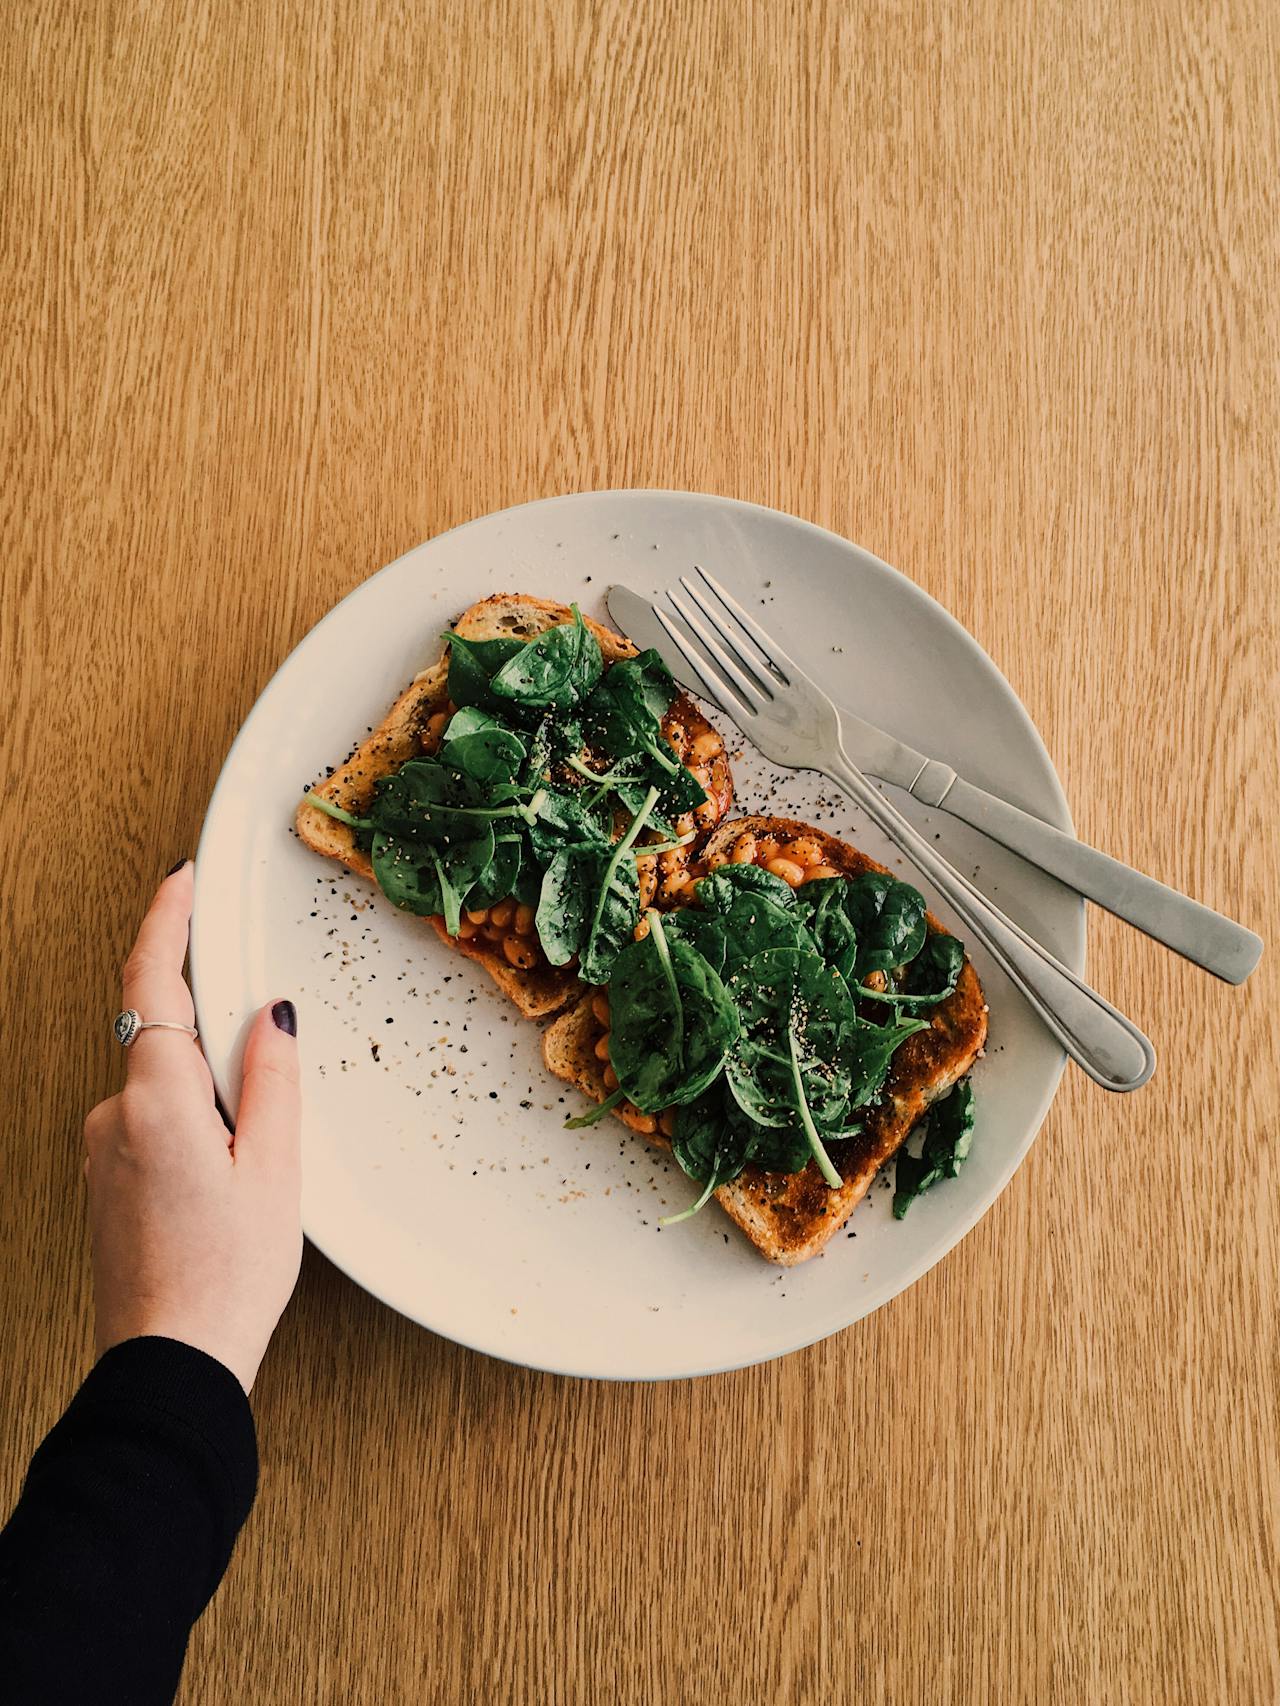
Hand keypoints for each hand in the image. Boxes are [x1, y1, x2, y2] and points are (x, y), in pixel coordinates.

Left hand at [84, 862, 301, 1392]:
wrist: (170, 1361)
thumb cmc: (226, 1276)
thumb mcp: (275, 1168)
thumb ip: (272, 1078)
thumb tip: (271, 1013)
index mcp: (156, 1099)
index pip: (151, 980)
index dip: (166, 920)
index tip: (183, 881)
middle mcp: (113, 1113)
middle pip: (162, 1031)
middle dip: (213, 1032)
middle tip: (264, 1075)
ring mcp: (101, 1147)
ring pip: (159, 1080)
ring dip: (205, 1090)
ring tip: (253, 1159)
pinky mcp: (105, 1176)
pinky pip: (148, 1117)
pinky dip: (188, 1120)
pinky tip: (224, 1174)